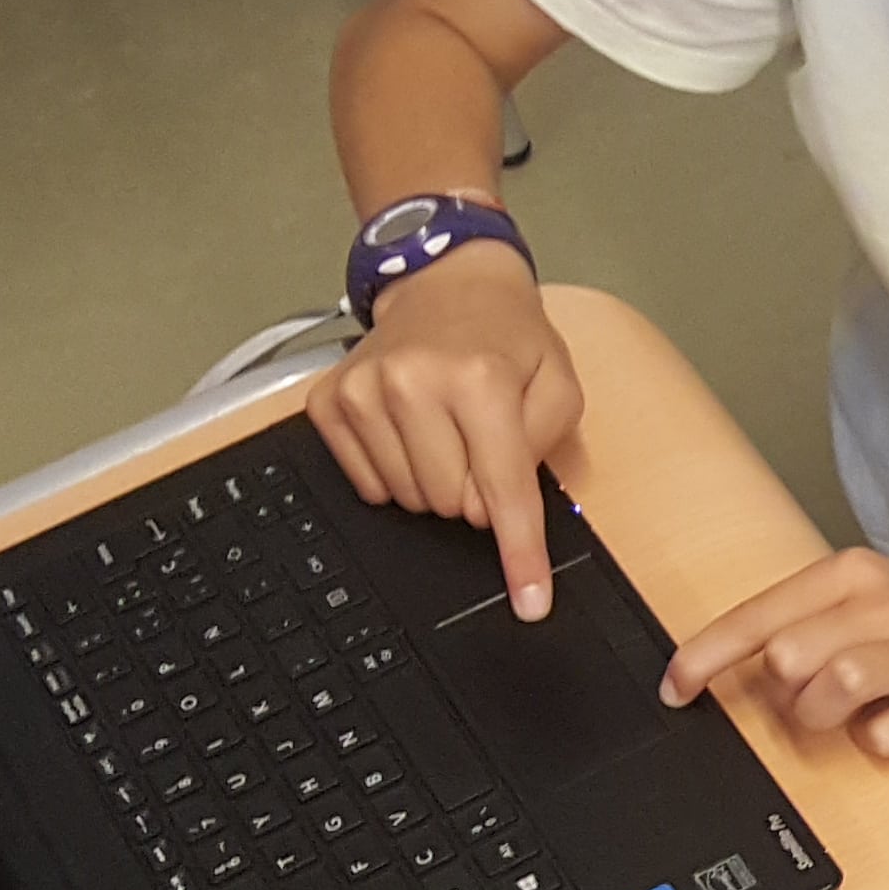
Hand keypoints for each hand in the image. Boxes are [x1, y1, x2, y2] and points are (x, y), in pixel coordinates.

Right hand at [313, 246, 582, 616]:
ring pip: (407, 502)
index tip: (528, 604)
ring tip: (448, 428)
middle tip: (483, 443)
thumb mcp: (558, 383)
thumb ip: (545, 447)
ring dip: (436, 483)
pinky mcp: (330, 403)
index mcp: (479, 380)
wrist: (447, 284)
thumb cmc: (508, 338)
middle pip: (451, 506)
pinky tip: (410, 430)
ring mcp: (363, 393)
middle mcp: (413, 384)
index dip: (519, 555)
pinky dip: (396, 474)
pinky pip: (367, 486)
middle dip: (476, 493)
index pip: (502, 492)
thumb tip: (510, 515)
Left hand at [659, 545, 888, 756]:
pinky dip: (880, 742)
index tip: (674, 690)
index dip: (705, 657)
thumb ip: (806, 619)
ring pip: (831, 690)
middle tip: (815, 695)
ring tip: (854, 712)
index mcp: (853, 574)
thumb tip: (736, 669)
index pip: (759, 615)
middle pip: (788, 657)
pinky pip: (884, 739)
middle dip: (784, 692)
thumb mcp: (867, 592)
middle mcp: (888, 604)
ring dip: (825, 717)